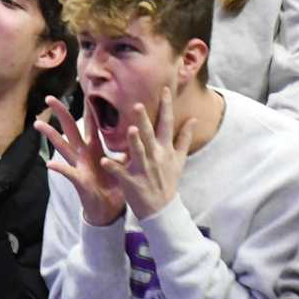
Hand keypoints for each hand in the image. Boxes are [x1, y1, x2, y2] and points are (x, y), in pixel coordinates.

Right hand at [35, 95, 125, 226]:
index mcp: (94, 149)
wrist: (108, 209)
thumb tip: (139, 133)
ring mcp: (78, 166)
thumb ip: (127, 148)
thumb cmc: (113, 186)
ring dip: (51, 136)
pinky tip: (49, 163)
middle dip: (61, 114)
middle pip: (71, 129)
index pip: (91, 123)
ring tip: (39, 124)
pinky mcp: (79, 180)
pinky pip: (68, 173)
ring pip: (63, 147)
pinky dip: (59, 168)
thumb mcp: (122, 164)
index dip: (88, 108)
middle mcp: (83, 154)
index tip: (84, 90)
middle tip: (50, 97)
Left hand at [104, 90, 195, 219]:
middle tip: (137, 104)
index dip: (166, 107)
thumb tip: (194, 119)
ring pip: (138, 152)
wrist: (162, 209)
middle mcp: (155, 156)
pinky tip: (104, 160)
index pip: (167, 124)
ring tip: (130, 129)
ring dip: (134, 142)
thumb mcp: (179, 159)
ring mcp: (143, 169)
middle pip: (149, 135)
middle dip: (144, 120)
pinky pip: (121, 173)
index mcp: (165, 149)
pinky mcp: (131, 181)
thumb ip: (185, 138)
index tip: (164, 89)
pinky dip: (113, 167)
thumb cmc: (168, 181)